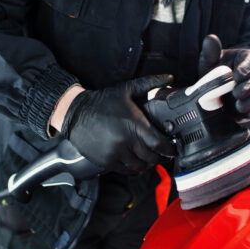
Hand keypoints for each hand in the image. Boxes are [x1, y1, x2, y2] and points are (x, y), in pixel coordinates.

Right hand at [60, 75, 175, 173]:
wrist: (76, 113)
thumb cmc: (102, 102)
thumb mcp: (126, 89)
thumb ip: (150, 83)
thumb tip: (169, 77)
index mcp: (134, 124)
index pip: (159, 144)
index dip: (169, 150)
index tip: (173, 150)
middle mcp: (126, 140)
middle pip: (151, 157)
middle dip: (160, 158)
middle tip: (163, 155)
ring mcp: (115, 152)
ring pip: (139, 166)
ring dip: (147, 165)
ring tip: (149, 159)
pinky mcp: (106, 161)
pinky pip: (126, 171)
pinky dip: (134, 169)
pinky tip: (136, 163)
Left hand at [198, 34, 249, 121]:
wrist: (227, 90)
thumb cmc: (220, 72)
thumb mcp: (213, 62)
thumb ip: (211, 53)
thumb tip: (210, 38)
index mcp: (249, 58)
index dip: (245, 68)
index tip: (235, 76)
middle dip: (249, 88)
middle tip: (236, 93)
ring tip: (238, 105)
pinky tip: (247, 114)